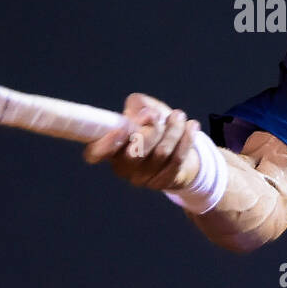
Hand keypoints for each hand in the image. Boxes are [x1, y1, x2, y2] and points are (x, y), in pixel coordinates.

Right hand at [82, 92, 202, 189]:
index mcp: (109, 148)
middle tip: (160, 116)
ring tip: (179, 116)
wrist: (178, 147)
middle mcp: (122, 167)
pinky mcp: (163, 182)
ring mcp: (143, 178)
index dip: (105, 144)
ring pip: (160, 154)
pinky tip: (191, 126)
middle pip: (135, 153)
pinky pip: (177, 161)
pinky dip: (186, 140)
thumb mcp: (143, 108)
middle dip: (152, 130)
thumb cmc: (154, 125)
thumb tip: (145, 115)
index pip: (95, 153)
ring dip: (173, 130)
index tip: (122, 128)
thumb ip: (138, 105)